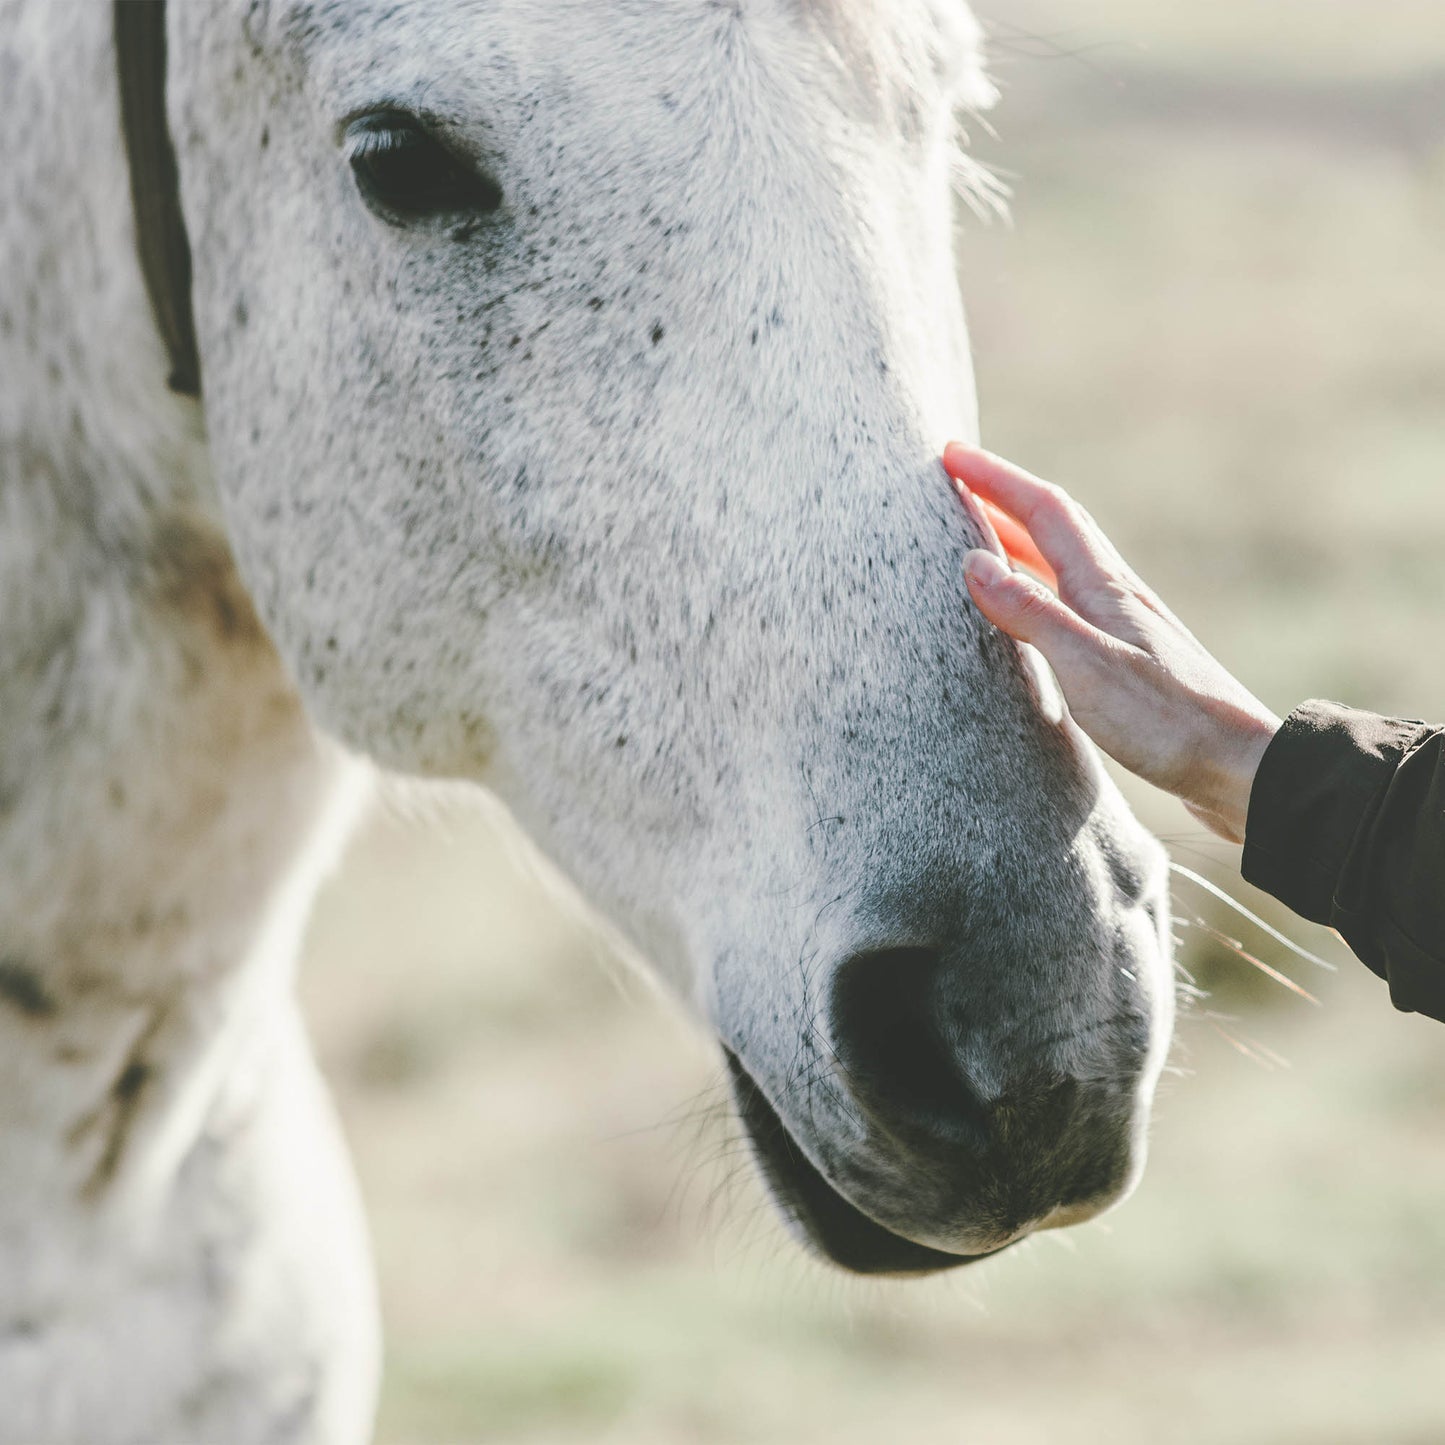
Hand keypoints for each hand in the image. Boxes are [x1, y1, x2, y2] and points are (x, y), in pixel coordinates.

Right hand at [943, 443, 1280, 843]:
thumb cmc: (1168, 720)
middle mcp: (1114, 595)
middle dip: (1002, 497)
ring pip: (1061, 563)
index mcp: (1103, 587)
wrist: (1240, 765)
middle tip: (957, 483)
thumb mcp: (1088, 666)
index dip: (995, 478)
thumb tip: (974, 562)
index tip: (952, 456)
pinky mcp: (1127, 657)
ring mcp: (1123, 624)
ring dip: (1018, 539)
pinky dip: (1036, 585)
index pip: (1042, 511)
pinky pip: (1068, 601)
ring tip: (978, 535)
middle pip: (1053, 527)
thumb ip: (1032, 613)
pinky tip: (1029, 610)